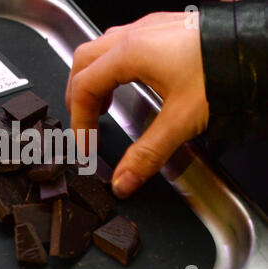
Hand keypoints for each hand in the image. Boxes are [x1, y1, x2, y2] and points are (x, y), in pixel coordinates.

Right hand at [66, 12, 208, 197]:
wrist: (261, 45)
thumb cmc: (226, 68)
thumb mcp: (183, 119)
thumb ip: (148, 154)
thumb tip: (123, 180)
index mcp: (129, 53)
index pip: (84, 88)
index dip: (79, 120)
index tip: (86, 145)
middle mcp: (134, 35)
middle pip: (83, 62)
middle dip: (78, 96)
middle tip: (84, 123)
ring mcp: (148, 29)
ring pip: (100, 50)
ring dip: (93, 79)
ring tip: (101, 105)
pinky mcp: (163, 30)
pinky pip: (122, 45)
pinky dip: (112, 69)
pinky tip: (128, 82)